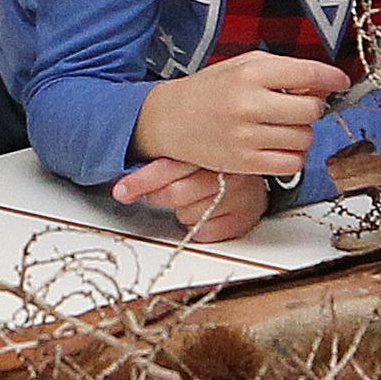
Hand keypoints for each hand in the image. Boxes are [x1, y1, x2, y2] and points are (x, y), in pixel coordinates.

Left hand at [110, 158, 268, 241]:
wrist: (258, 170)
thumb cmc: (217, 162)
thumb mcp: (191, 151)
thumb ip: (165, 158)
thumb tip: (127, 179)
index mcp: (212, 147)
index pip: (169, 167)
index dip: (142, 180)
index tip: (122, 191)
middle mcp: (229, 171)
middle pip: (176, 193)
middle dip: (159, 196)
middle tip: (157, 194)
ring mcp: (239, 196)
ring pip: (188, 214)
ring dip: (184, 210)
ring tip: (195, 198)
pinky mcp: (243, 219)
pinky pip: (204, 232)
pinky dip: (199, 226)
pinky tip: (207, 211)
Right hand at [134, 54, 352, 183]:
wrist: (169, 120)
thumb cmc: (210, 90)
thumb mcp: (243, 66)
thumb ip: (283, 71)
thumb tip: (323, 85)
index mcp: (250, 74)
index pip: (308, 75)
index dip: (332, 79)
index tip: (340, 82)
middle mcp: (249, 104)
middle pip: (311, 110)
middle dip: (312, 108)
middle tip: (297, 107)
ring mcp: (246, 137)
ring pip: (304, 139)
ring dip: (301, 134)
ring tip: (281, 127)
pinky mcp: (244, 163)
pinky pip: (292, 164)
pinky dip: (293, 156)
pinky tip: (279, 146)